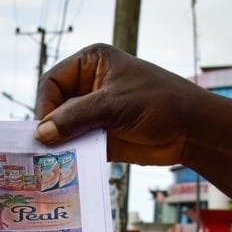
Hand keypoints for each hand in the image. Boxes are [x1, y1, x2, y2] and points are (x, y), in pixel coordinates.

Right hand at [33, 44, 195, 165]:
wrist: (191, 130)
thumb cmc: (159, 102)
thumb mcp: (114, 104)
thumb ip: (76, 117)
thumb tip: (41, 133)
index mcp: (91, 63)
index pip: (53, 81)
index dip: (46, 104)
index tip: (44, 129)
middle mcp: (89, 86)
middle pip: (55, 107)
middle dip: (49, 128)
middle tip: (40, 150)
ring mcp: (94, 112)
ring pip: (64, 128)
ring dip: (58, 145)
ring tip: (48, 163)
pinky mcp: (101, 136)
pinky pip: (77, 145)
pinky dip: (71, 156)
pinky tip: (65, 168)